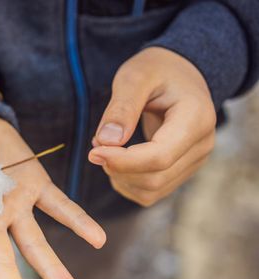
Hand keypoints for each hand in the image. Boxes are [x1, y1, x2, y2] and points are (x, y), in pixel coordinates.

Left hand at [89, 47, 215, 206]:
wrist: (178, 74)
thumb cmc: (156, 70)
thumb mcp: (135, 76)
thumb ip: (121, 108)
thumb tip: (106, 142)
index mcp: (196, 119)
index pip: (159, 156)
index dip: (122, 161)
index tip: (93, 152)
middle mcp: (201, 145)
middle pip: (154, 178)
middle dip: (117, 168)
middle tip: (96, 144)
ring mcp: (194, 162)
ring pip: (150, 190)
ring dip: (119, 177)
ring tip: (107, 148)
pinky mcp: (181, 171)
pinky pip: (149, 193)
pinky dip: (126, 183)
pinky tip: (118, 160)